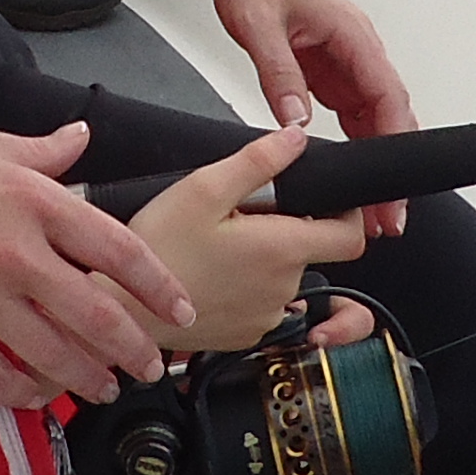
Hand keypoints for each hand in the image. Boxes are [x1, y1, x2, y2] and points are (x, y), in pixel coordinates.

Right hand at [0, 111, 189, 408]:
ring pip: (55, 355)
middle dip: (135, 349)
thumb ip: (40, 153)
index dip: (159, 286)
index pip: (119, 250)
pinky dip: (26, 393)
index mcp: (33, 200)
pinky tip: (39, 397)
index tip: (181, 310)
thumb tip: (81, 138)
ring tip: (106, 388)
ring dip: (90, 379)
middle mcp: (15, 252)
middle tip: (152, 367)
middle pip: (99, 315)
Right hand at [130, 130, 373, 355]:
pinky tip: (211, 273)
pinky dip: (245, 285)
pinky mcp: (247, 334)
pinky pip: (261, 302)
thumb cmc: (157, 251)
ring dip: (263, 258)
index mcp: (282, 249)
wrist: (123, 310)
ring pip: (284, 276)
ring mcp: (266, 316)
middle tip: (240, 217)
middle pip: (311, 250)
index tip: (326, 201)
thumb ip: (258, 161)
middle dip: (286, 228)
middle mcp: (283, 288)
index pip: (352, 236)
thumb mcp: (203, 188)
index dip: (347, 213)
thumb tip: (296, 140)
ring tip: (218, 246)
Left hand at [207, 0, 416, 235]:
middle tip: (389, 219)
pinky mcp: (331, 74)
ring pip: (376, 123)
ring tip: (374, 213)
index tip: (393, 187)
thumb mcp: (257, 23)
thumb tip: (294, 122)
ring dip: (378, 165)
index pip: (388, 99)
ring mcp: (348, 65)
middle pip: (391, 119)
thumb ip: (277, 72)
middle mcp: (359, 53)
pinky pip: (353, 117)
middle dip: (394, 170)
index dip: (396, 147)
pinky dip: (358, 149)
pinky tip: (353, 179)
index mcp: (353, 37)